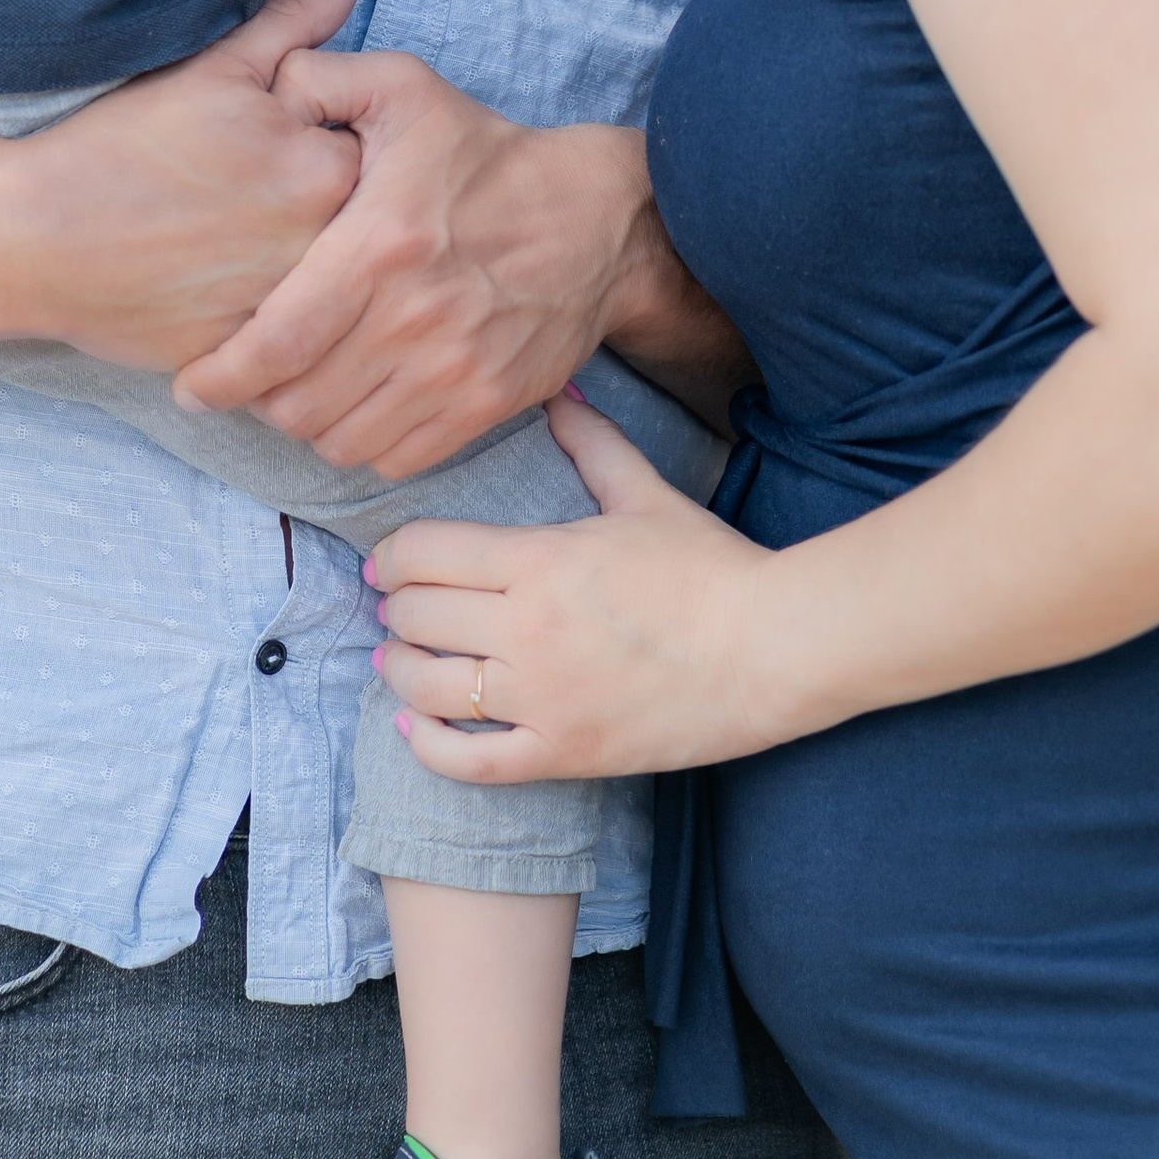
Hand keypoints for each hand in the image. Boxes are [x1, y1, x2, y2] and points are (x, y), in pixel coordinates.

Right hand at [0, 0, 363, 364]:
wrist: (32, 238)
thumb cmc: (121, 148)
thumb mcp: (214, 70)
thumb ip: (293, 24)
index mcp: (323, 168)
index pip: (371, 152)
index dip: (319, 144)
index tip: (268, 150)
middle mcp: (319, 246)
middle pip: (355, 223)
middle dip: (317, 207)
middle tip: (241, 200)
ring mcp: (286, 310)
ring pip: (324, 283)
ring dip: (295, 262)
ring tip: (225, 241)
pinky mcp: (248, 357)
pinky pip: (287, 338)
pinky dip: (263, 312)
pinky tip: (212, 285)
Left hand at [168, 50, 656, 475]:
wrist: (597, 218)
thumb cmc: (485, 155)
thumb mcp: (405, 88)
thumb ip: (322, 78)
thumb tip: (268, 90)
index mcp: (381, 244)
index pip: (276, 342)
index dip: (220, 377)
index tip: (192, 385)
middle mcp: (416, 318)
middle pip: (298, 403)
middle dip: (259, 399)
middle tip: (251, 377)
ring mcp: (455, 370)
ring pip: (341, 440)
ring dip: (309, 425)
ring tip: (301, 391)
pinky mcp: (487, 404)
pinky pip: (396, 459)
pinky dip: (365, 444)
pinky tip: (358, 406)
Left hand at [368, 398, 790, 779]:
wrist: (770, 649)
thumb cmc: (710, 568)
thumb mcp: (646, 494)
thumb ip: (592, 443)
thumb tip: (559, 394)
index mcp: (540, 561)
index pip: (426, 552)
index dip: (394, 554)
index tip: (388, 559)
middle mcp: (528, 632)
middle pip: (418, 618)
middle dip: (396, 607)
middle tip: (397, 604)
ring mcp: (543, 700)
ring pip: (430, 688)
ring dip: (398, 669)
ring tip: (394, 658)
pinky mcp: (563, 754)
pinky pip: (471, 763)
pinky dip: (429, 745)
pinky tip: (413, 725)